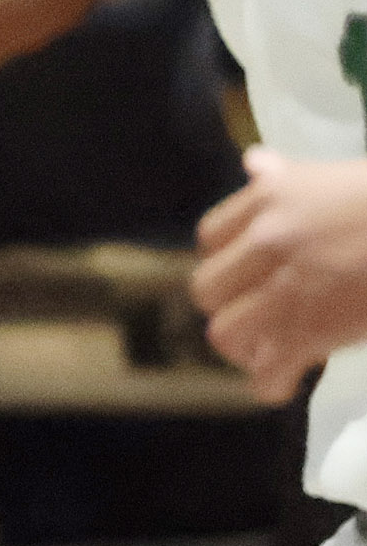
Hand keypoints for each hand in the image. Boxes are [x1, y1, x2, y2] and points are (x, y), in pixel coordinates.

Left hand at [194, 148, 366, 402]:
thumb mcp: (337, 176)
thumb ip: (290, 176)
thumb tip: (256, 163)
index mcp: (271, 197)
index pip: (211, 238)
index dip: (226, 262)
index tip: (245, 277)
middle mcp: (268, 239)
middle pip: (208, 288)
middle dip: (230, 307)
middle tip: (257, 318)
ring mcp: (287, 286)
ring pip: (226, 333)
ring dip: (245, 347)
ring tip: (268, 351)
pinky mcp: (314, 330)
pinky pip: (269, 370)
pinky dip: (272, 383)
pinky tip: (283, 382)